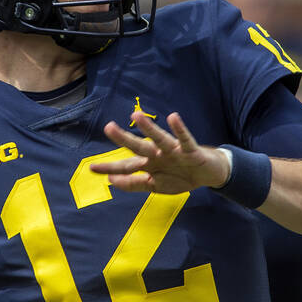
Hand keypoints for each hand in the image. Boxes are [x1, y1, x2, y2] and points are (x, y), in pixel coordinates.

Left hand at [91, 111, 230, 193]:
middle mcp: (158, 155)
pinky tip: (173, 118)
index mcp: (149, 165)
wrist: (210, 174)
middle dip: (124, 139)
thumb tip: (111, 181)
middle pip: (139, 147)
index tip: (92, 167)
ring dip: (149, 128)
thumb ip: (135, 184)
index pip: (126, 167)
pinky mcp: (190, 150)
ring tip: (137, 115)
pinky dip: (180, 129)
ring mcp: (174, 151)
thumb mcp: (157, 186)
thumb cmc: (182, 176)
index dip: (110, 168)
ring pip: (160, 139)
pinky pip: (184, 139)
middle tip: (109, 127)